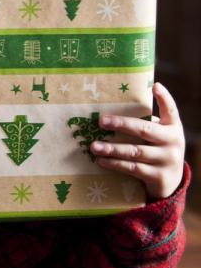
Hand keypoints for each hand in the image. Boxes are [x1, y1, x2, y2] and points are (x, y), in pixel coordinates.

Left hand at [91, 82, 184, 200]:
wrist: (171, 181)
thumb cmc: (156, 150)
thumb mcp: (157, 136)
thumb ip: (144, 125)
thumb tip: (108, 114)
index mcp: (172, 127)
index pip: (171, 110)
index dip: (164, 98)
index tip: (155, 86)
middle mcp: (174, 142)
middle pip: (144, 130)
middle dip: (121, 124)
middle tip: (101, 121)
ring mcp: (168, 160)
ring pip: (135, 151)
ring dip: (112, 149)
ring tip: (94, 146)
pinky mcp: (159, 176)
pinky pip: (133, 169)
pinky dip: (115, 164)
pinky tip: (102, 161)